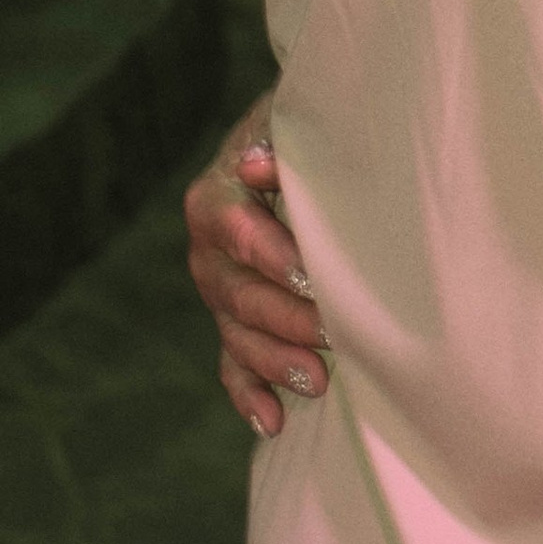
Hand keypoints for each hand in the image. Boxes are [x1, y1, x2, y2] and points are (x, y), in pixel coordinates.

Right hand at [184, 96, 328, 437]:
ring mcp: (218, 291)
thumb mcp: (292, 122)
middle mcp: (208, 251)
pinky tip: (274, 421)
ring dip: (275, 361)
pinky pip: (232, 365)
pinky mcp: (233, 323)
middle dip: (286, 318)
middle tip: (334, 335)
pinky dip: (250, 394)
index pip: (239, 233)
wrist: (289, 151)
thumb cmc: (303, 134)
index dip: (275, 257)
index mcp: (216, 198)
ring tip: (319, 380)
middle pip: (238, 293)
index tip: (315, 278)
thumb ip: (278, 140)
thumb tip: (260, 164)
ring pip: (237, 334)